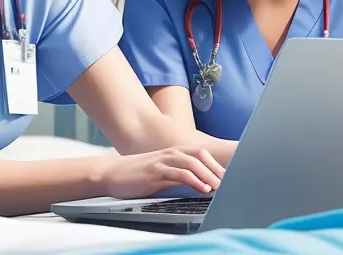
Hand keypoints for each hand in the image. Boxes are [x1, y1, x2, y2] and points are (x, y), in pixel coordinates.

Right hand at [96, 146, 224, 198]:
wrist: (111, 173)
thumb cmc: (137, 173)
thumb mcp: (161, 171)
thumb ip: (179, 174)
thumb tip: (200, 183)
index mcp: (172, 153)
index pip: (201, 153)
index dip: (217, 163)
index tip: (231, 175)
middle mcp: (169, 154)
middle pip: (200, 155)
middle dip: (217, 168)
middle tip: (231, 181)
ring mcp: (162, 162)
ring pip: (192, 162)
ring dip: (208, 174)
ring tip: (220, 186)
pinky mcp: (155, 172)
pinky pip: (179, 174)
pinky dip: (194, 180)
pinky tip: (202, 188)